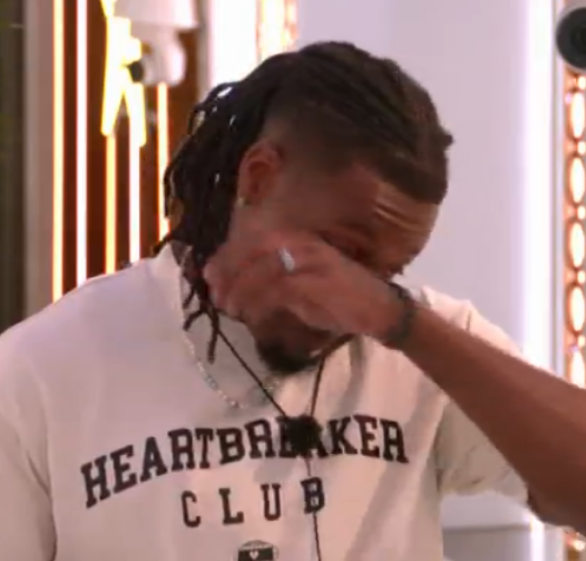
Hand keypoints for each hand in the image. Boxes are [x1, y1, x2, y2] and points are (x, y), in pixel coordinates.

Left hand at [203, 221, 400, 339]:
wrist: (377, 307)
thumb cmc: (337, 294)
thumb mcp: (301, 277)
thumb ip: (270, 275)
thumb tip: (230, 281)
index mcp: (296, 235)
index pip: (253, 238)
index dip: (227, 254)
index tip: (208, 273)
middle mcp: (300, 242)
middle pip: (251, 251)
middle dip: (228, 272)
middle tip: (214, 293)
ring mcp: (306, 260)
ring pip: (259, 272)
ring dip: (239, 291)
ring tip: (228, 307)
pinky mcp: (311, 283)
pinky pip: (274, 292)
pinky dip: (258, 305)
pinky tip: (250, 316)